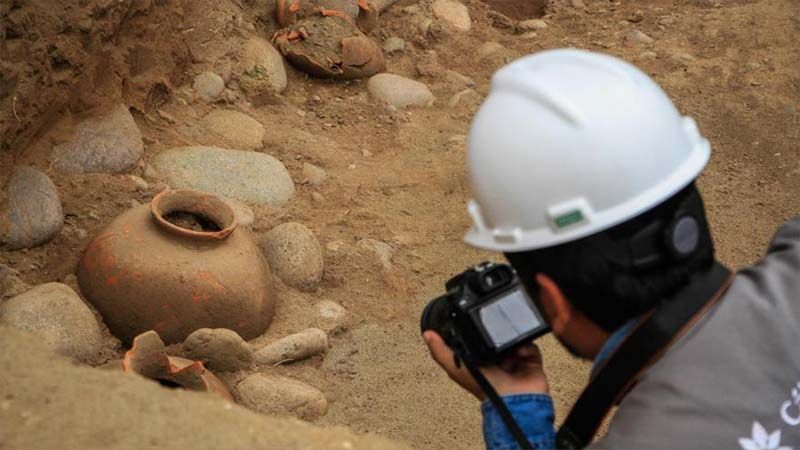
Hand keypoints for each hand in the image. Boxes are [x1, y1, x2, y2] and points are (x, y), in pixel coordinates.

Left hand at [423, 330, 548, 401]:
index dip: (474, 332)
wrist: (516, 399)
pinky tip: (519, 351)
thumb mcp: (457, 368)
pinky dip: (526, 346)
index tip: (474, 320)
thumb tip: (427, 335)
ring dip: (510, 339)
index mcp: (479, 362)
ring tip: (507, 343)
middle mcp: (496, 361)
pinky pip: (529, 345)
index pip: (475, 341)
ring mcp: (514, 361)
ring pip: (513, 339)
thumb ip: (442, 352)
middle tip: (495, 329)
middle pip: (496, 338)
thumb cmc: (485, 389)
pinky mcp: (530, 361)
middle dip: (496, 332)